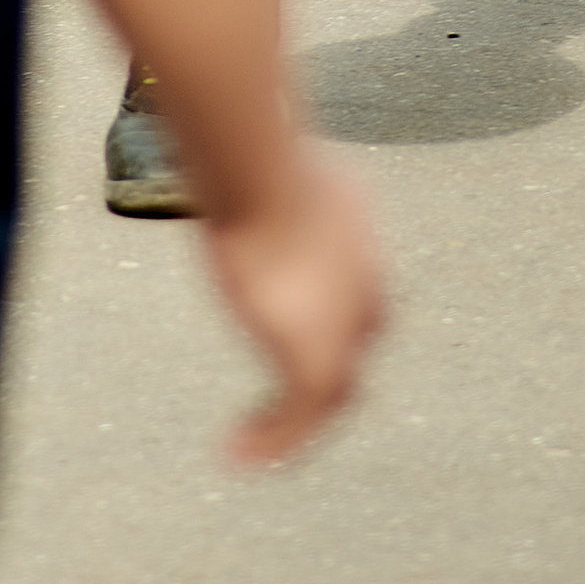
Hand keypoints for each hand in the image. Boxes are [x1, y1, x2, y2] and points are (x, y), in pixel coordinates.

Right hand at [201, 146, 384, 464]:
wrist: (263, 179)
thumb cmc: (249, 153)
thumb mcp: (256, 149)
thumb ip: (249, 155)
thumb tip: (219, 129)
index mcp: (356, 227)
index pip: (361, 285)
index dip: (339, 309)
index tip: (290, 322)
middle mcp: (365, 280)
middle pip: (359, 341)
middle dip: (331, 369)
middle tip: (289, 399)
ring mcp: (347, 324)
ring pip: (333, 388)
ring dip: (298, 417)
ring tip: (254, 438)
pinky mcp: (316, 361)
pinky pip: (298, 418)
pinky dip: (270, 440)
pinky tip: (233, 454)